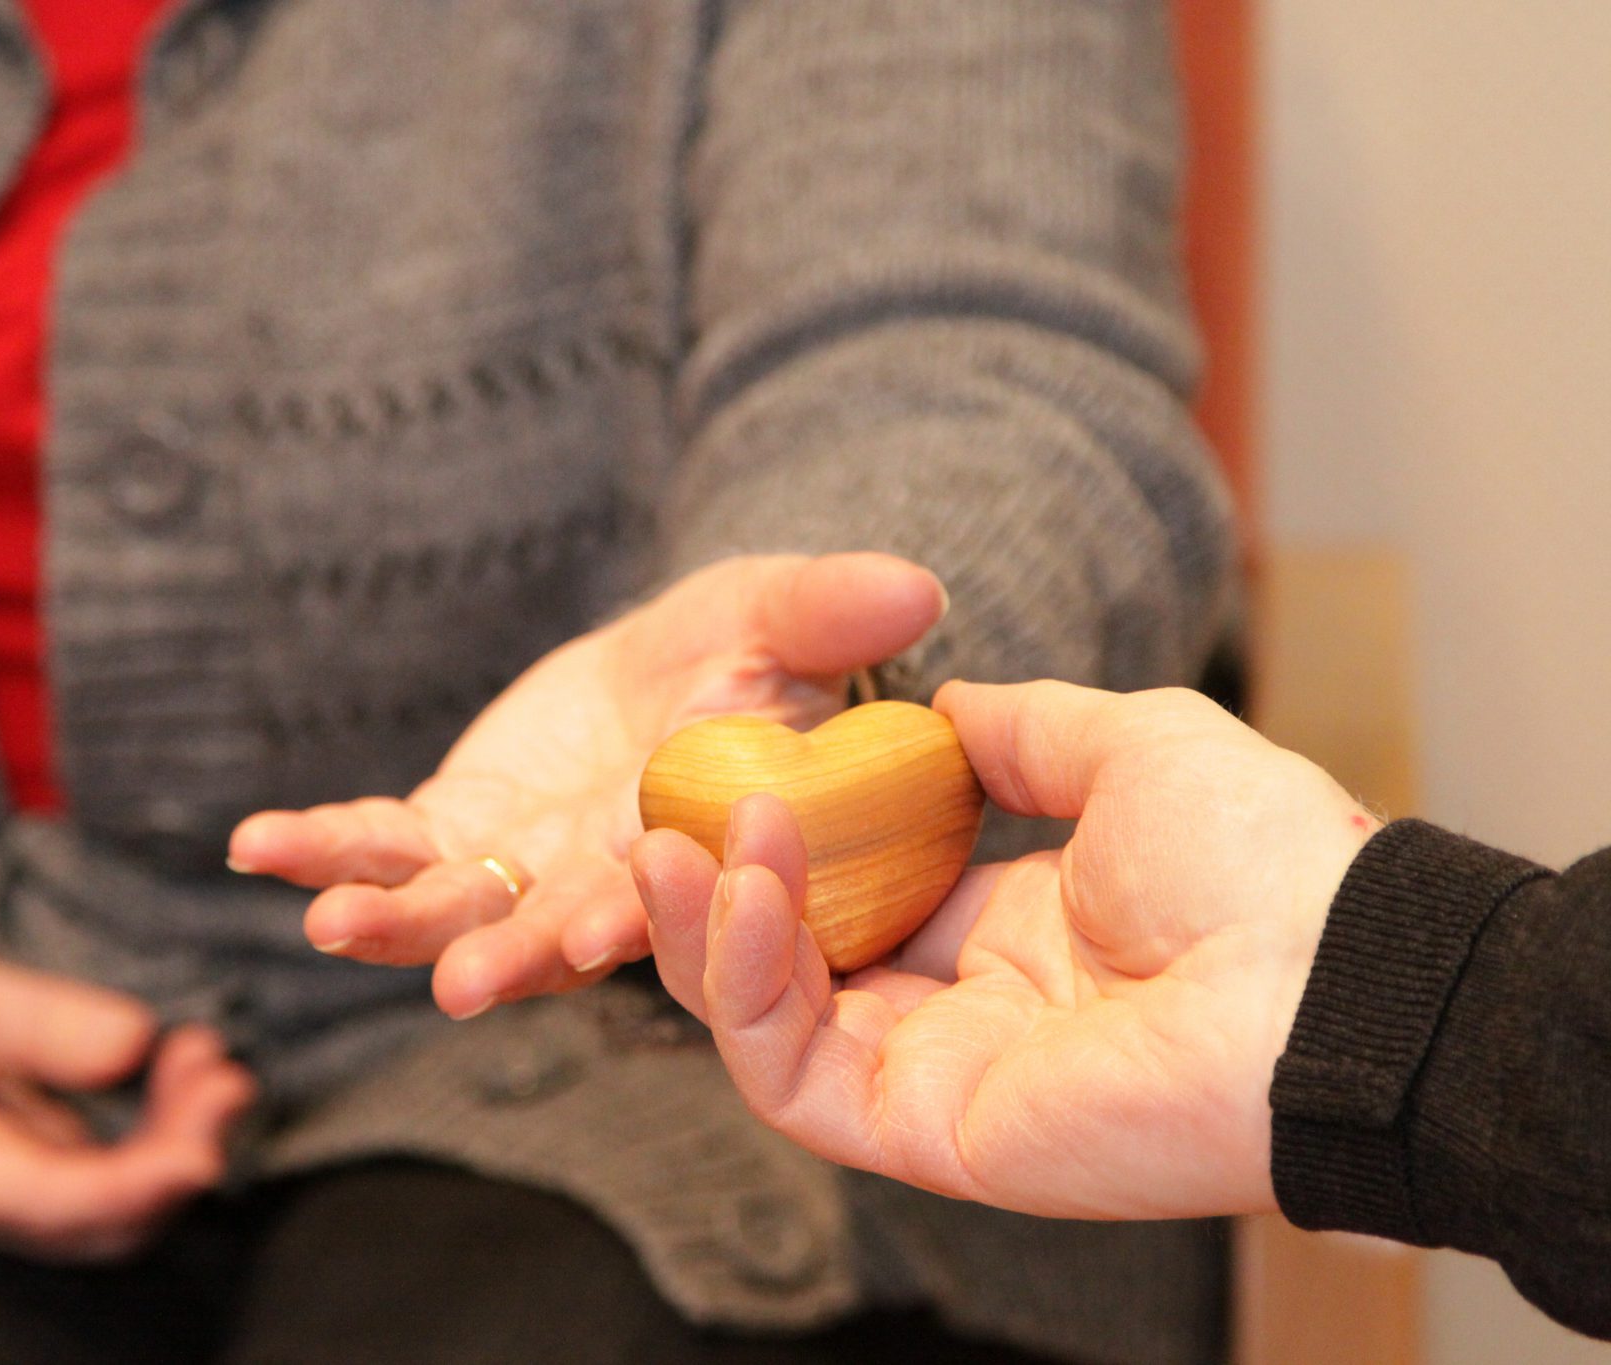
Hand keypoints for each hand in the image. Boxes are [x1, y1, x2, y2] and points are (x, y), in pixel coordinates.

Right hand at [0, 925, 253, 1259]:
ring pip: (120, 1204)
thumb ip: (40, 1023)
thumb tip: (134, 1043)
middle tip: (225, 1078)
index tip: (200, 1152)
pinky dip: (164, 1127)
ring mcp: (15, 1191)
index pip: (53, 1206)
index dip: (135, 1188)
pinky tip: (188, 1065)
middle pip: (103, 1222)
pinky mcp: (41, 1166)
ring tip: (212, 1061)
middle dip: (179, 1159)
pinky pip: (117, 1171)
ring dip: (181, 1141)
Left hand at [228, 553, 945, 1019]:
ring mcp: (518, 862)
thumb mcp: (773, 612)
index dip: (631, 917)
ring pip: (451, 908)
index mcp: (690, 846)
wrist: (664, 668)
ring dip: (392, 921)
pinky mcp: (453, 828)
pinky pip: (379, 845)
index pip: (668, 896)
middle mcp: (600, 878)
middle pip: (550, 929)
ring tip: (328, 924)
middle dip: (506, 956)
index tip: (589, 942)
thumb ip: (828, 611)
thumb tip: (919, 585)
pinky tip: (254, 845)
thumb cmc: (738, 653)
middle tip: (461, 987)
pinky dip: (321, 846)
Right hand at [633, 681, 1379, 1219]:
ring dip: (704, 934)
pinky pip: (791, 1075)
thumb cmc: (1261, 861)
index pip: (859, 901)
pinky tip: (739, 892)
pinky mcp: (926, 1130)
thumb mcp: (1131, 745)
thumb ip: (1025, 730)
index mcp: (1011, 930)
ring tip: (671, 846)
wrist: (1333, 980)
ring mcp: (939, 1076)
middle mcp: (964, 1010)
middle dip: (710, 896)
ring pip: (767, 1025)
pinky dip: (744, 987)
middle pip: (790, 969)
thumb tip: (943, 705)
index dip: (784, 847)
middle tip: (659, 819)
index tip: (730, 777)